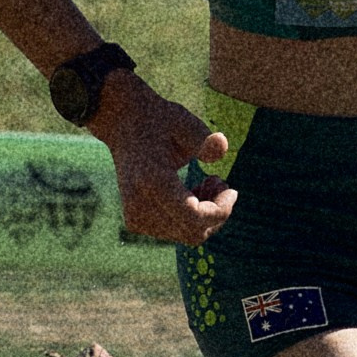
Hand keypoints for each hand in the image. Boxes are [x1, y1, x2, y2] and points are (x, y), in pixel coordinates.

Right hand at [97, 71, 237, 246]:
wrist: (123, 124)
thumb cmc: (158, 121)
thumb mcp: (183, 121)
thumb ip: (203, 137)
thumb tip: (222, 147)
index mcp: (151, 182)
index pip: (194, 217)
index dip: (221, 210)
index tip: (233, 190)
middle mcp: (139, 206)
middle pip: (193, 232)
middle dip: (216, 213)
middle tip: (219, 182)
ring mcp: (135, 217)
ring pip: (186, 235)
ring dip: (205, 215)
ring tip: (207, 182)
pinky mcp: (136, 221)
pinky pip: (175, 231)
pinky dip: (191, 217)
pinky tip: (193, 192)